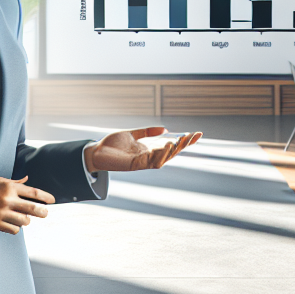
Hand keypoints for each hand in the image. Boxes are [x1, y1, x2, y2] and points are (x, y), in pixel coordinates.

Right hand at [0, 176, 54, 234]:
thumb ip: (14, 182)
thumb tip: (27, 180)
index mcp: (9, 186)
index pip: (34, 192)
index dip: (46, 197)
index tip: (52, 200)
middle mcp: (7, 199)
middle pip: (33, 208)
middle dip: (43, 212)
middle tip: (45, 213)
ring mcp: (1, 212)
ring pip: (25, 221)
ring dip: (27, 220)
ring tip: (24, 218)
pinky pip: (13, 230)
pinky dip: (16, 228)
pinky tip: (14, 224)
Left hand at [83, 127, 202, 172]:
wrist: (96, 151)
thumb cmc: (113, 144)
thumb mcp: (132, 134)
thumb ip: (147, 132)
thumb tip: (164, 129)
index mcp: (150, 149)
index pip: (171, 145)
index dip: (185, 141)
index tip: (198, 133)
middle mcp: (149, 156)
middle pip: (171, 152)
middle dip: (183, 145)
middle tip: (193, 136)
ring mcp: (143, 161)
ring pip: (164, 158)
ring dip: (173, 150)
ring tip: (180, 140)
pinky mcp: (136, 165)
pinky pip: (152, 161)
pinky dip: (160, 154)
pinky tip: (166, 146)